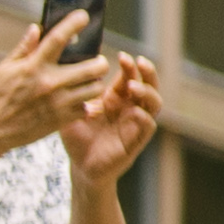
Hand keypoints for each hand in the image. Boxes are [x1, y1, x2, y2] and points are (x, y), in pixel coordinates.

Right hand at [0, 12, 112, 153]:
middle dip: (100, 61)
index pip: (58, 39)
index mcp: (34, 66)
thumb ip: (24, 48)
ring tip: (89, 80)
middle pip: (93, 67)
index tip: (83, 16)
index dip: (73, 24)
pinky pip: (88, 107)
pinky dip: (87, 102)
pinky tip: (80, 98)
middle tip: (96, 61)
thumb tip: (37, 28)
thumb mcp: (6, 69)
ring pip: (96, 87)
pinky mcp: (63, 118)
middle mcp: (50, 82)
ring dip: (96, 82)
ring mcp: (59, 102)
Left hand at [51, 51, 165, 184]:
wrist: (80, 167)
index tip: (122, 56)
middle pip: (148, 85)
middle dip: (147, 72)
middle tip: (139, 62)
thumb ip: (74, 92)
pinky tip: (135, 112)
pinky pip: (148, 126)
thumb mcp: (72, 110)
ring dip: (147, 92)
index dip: (129, 65)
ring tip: (133, 86)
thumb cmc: (77, 137)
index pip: (129, 76)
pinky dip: (144, 118)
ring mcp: (135, 124)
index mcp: (116, 98)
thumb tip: (70, 68)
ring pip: (154, 103)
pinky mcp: (136, 141)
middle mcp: (130, 108)